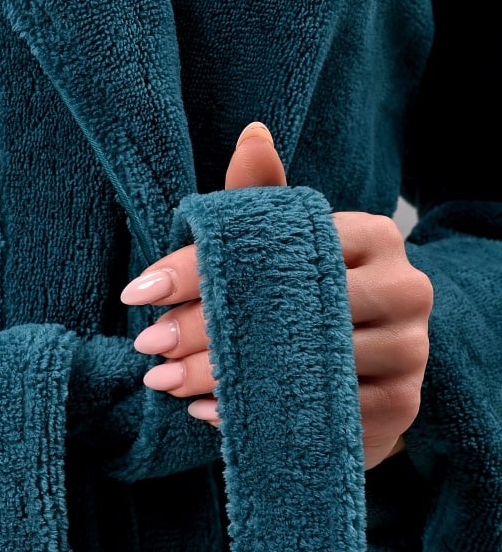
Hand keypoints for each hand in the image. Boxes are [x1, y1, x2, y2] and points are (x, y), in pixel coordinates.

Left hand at [120, 123, 432, 469]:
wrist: (377, 366)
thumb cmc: (316, 297)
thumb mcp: (291, 245)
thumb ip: (267, 202)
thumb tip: (251, 135)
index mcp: (377, 237)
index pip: (278, 247)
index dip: (201, 271)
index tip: (140, 293)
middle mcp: (405, 288)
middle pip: (290, 310)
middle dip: (205, 329)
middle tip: (148, 344)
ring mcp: (410, 350)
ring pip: (303, 366)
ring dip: (223, 379)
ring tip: (165, 381)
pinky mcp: (403, 406)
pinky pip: (321, 415)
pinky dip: (259, 416)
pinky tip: (210, 414)